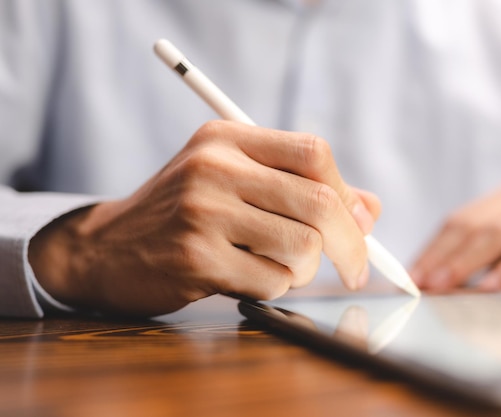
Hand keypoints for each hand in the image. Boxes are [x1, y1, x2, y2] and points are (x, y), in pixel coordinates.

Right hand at [28, 121, 380, 315]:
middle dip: (351, 245)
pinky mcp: (195, 259)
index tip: (358, 225)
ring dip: (302, 269)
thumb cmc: (184, 212)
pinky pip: (273, 282)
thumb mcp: (237, 181)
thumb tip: (370, 210)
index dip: (346, 193)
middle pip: (320, 203)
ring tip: (273, 265)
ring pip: (302, 247)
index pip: (314, 153)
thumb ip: (303, 188)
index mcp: (228, 138)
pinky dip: (274, 288)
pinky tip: (245, 278)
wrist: (106, 248)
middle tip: (355, 269)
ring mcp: (202, 212)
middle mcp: (214, 167)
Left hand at [410, 174, 500, 290]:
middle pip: (473, 223)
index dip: (432, 248)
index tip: (409, 277)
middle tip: (421, 284)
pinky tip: (494, 287)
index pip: (459, 221)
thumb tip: (443, 287)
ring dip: (469, 261)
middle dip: (442, 256)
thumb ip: (490, 264)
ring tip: (446, 286)